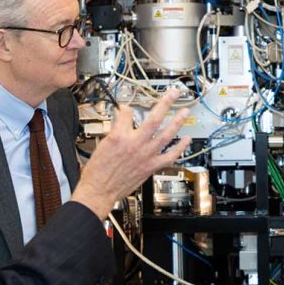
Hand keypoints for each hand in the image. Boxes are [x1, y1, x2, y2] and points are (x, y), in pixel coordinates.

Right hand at [72, 90, 191, 218]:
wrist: (99, 190)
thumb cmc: (97, 171)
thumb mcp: (101, 144)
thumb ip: (114, 131)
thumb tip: (120, 122)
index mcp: (119, 136)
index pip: (127, 113)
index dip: (127, 108)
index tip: (127, 107)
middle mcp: (135, 143)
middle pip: (154, 118)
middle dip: (166, 103)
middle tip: (174, 93)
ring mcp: (145, 155)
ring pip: (166, 135)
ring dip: (177, 122)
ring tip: (184, 112)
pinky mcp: (151, 167)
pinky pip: (169, 156)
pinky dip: (180, 148)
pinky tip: (186, 140)